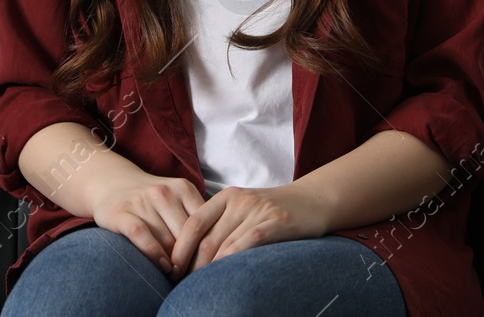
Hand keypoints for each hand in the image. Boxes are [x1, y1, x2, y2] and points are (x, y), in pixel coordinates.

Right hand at [87, 171, 206, 280]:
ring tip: (179, 276)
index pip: (204, 222)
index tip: (211, 264)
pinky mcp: (122, 213)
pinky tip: (162, 267)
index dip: (209, 246)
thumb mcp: (177, 201)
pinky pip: (142, 235)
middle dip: (193, 257)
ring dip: (175, 261)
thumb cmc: (152, 201)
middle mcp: (164, 192)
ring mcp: (142, 201)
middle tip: (195, 275)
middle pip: (187, 233)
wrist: (113, 184)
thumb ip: (195, 219)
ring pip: (167, 238)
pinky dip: (154, 253)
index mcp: (183, 188)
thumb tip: (216, 250)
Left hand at [168, 182, 330, 275]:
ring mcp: (258, 211)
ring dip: (207, 271)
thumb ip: (222, 224)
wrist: (313, 201)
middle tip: (180, 284)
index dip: (179, 248)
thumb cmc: (274, 211)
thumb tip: (192, 254)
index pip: (194, 222)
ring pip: (223, 246)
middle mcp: (240, 201)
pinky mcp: (275, 223)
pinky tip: (223, 276)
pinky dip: (231, 262)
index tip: (171, 268)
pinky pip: (246, 244)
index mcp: (227, 197)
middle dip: (190, 265)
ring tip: (198, 287)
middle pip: (206, 239)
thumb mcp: (245, 210)